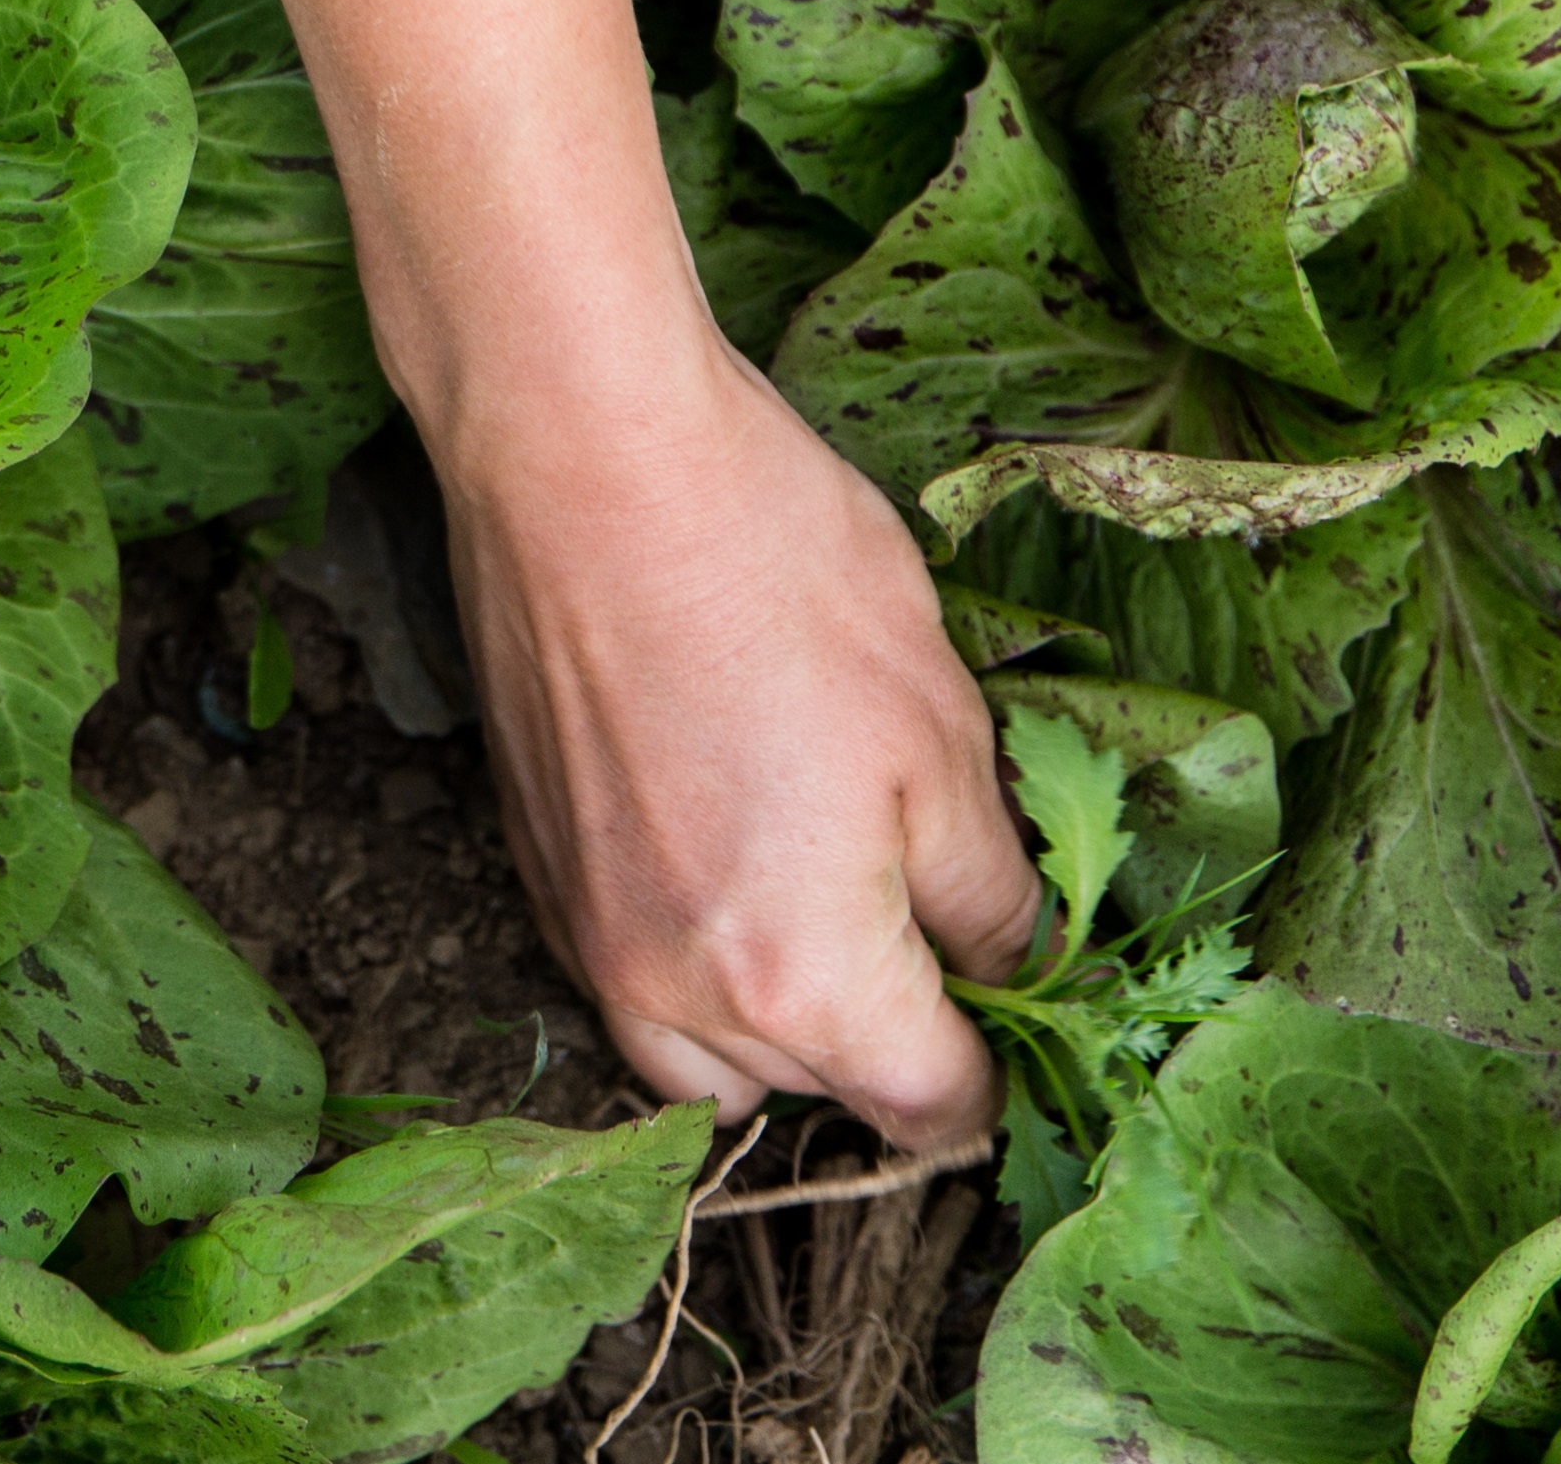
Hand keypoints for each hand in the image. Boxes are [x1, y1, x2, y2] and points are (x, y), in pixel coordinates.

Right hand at [438, 325, 1035, 1152]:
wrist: (583, 456)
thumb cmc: (774, 570)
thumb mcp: (944, 730)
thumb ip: (991, 888)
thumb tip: (1018, 963)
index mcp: (804, 974)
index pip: (927, 1104)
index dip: (1000, 1067)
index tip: (1025, 1003)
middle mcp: (680, 988)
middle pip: (818, 1092)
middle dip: (890, 1037)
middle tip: (939, 923)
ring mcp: (590, 934)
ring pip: (702, 1067)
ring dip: (777, 1029)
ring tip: (826, 912)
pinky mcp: (535, 869)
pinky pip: (624, 986)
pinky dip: (688, 967)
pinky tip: (728, 852)